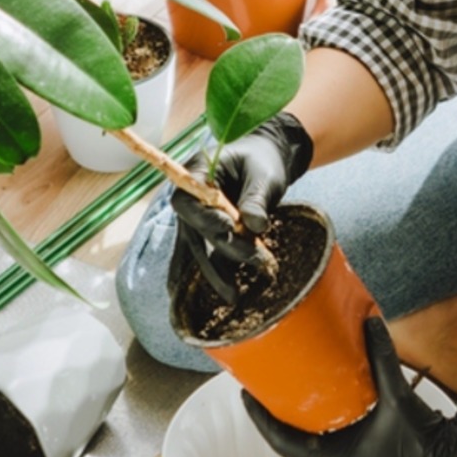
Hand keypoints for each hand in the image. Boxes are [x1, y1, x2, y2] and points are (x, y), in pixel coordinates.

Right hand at [172, 112, 313, 302]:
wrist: (267, 160)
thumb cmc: (262, 161)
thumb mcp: (264, 174)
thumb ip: (257, 198)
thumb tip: (255, 226)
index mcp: (196, 174)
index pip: (189, 201)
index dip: (205, 218)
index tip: (229, 226)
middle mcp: (191, 199)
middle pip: (195, 231)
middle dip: (222, 249)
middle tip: (254, 259)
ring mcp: (198, 218)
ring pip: (199, 250)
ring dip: (216, 272)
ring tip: (234, 296)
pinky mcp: (210, 233)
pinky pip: (205, 256)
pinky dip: (212, 274)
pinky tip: (214, 296)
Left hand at [243, 317, 456, 456]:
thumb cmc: (424, 443)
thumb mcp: (398, 399)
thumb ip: (383, 360)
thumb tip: (371, 321)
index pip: (282, 443)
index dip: (260, 418)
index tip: (245, 394)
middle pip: (289, 440)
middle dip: (273, 413)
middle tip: (259, 383)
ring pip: (306, 440)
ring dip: (294, 417)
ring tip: (281, 386)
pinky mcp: (355, 455)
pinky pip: (324, 440)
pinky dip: (315, 421)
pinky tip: (313, 401)